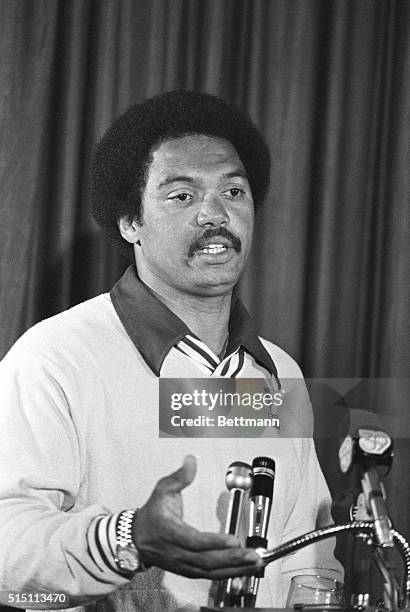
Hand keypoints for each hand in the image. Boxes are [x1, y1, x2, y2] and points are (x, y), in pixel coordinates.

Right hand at [132, 455, 261, 578]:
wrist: (137, 538)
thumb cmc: (152, 514)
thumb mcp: (162, 489)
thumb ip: (179, 476)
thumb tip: (191, 461)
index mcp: (169, 531)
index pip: (193, 541)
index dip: (214, 542)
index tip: (233, 540)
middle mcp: (176, 552)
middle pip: (206, 560)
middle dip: (232, 558)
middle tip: (252, 554)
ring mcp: (183, 564)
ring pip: (210, 571)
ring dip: (235, 568)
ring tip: (254, 561)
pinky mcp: (189, 570)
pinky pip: (210, 575)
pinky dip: (228, 573)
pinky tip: (243, 568)